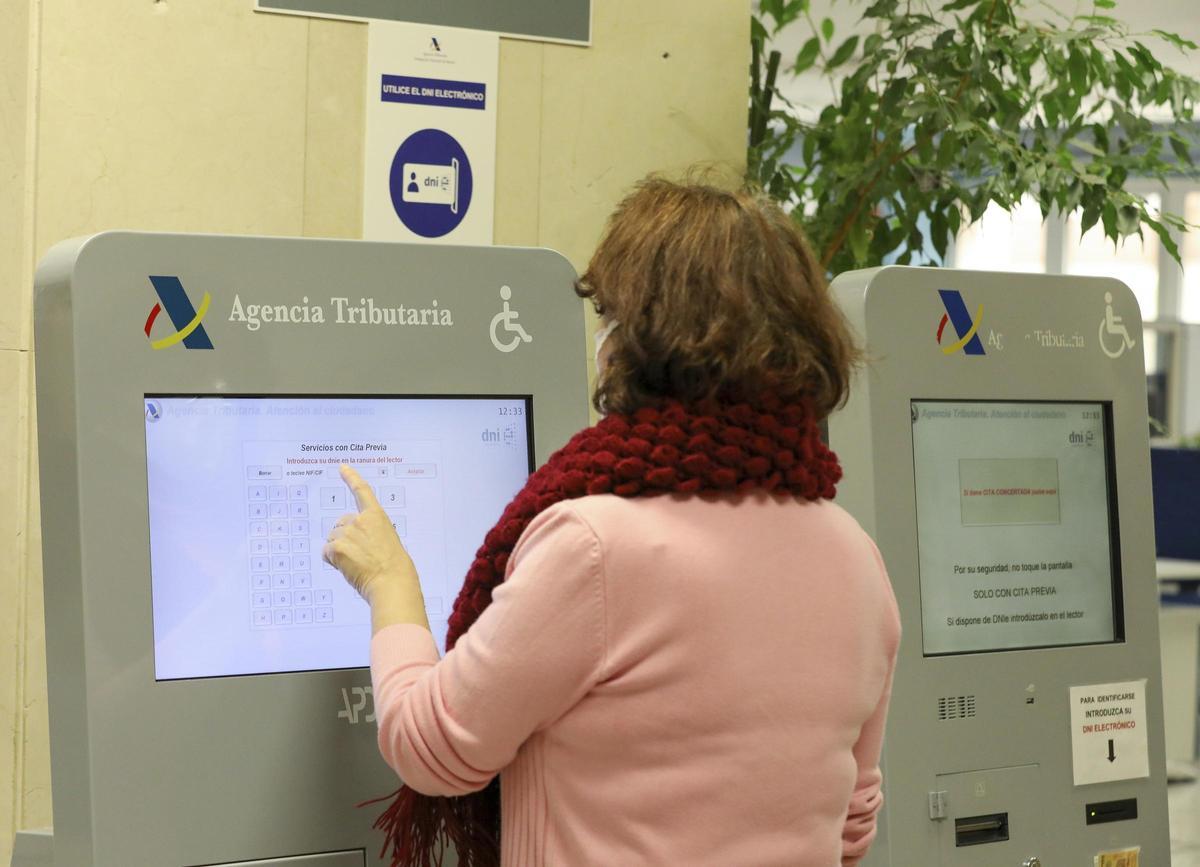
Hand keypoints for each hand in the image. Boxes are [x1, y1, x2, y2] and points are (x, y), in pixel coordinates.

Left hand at [323, 465, 419, 603]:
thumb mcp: (389, 541)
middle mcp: (360, 520)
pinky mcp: (336, 548)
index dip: (351, 478)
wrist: (391, 582)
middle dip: (343, 537)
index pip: (362, 492)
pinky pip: (326, 553)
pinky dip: (333, 561)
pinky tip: (347, 568)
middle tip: (358, 555)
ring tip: (356, 564)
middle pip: (340, 523)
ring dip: (338, 550)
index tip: (342, 468)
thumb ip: (372, 534)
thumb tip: (357, 543)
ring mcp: (347, 533)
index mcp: (377, 516)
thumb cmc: (395, 567)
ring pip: (332, 539)